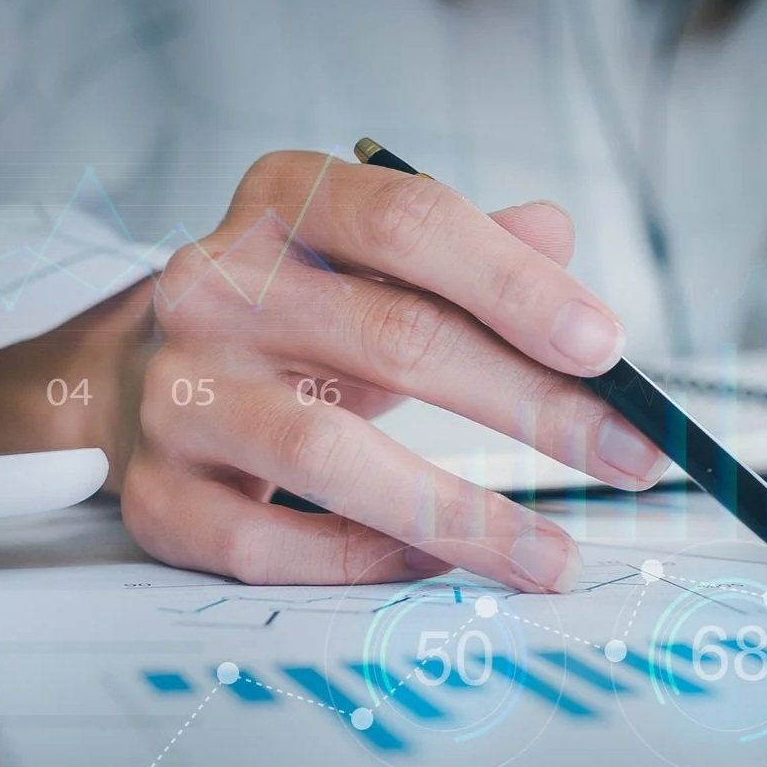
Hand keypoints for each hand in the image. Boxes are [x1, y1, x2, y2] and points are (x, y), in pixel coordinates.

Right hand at [0, 151, 668, 589]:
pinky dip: (367, 560)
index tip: (606, 346)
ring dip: (464, 514)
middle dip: (533, 406)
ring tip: (554, 554)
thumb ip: (467, 249)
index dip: (515, 284)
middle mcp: (216, 288)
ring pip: (328, 457)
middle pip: (394, 340)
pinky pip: (273, 545)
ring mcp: (180, 396)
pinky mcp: (160, 497)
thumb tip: (555, 231)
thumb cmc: (295, 315)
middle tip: (632, 455)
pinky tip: (441, 563)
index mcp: (284, 203)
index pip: (408, 222)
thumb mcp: (376, 261)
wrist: (134, 378)